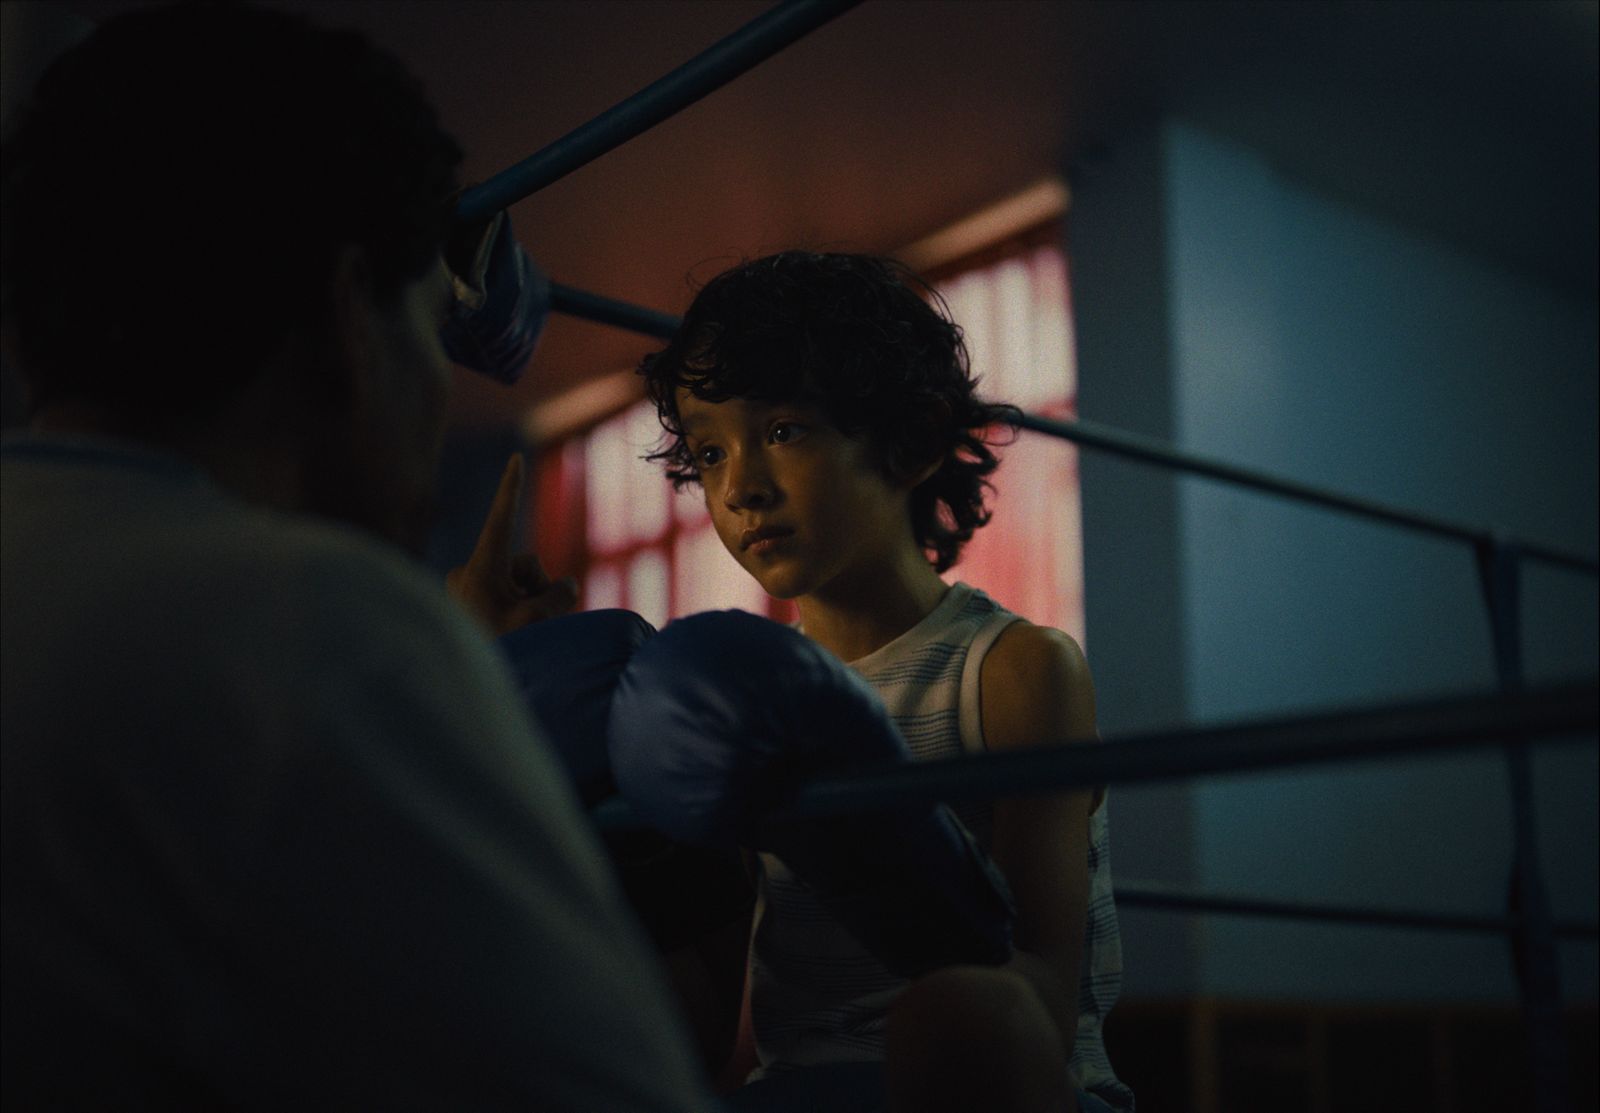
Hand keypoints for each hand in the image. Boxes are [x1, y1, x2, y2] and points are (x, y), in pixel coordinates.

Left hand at [447, 453, 577, 635]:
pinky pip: (505, 598)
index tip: (516, 456)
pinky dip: (517, 613)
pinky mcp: (467, 606)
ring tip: (520, 637)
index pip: (502, 519)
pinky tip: (513, 639)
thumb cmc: (493, 652)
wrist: (456, 689)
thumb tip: (568, 586)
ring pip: (518, 583)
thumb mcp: (534, 621)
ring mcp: (467, 590)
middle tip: (534, 624)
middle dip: (538, 588)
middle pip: (524, 564)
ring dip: (529, 605)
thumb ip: (558, 595)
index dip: (511, 487)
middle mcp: (469, 573)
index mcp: (479, 568)